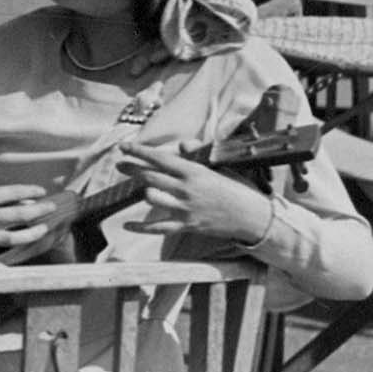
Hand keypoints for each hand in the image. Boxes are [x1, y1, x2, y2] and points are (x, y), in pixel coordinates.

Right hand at [0, 187, 60, 266]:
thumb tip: (21, 201)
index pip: (13, 192)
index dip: (31, 190)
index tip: (43, 191)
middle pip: (19, 213)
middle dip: (39, 210)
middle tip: (51, 207)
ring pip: (13, 237)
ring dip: (31, 233)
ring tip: (42, 228)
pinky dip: (6, 266)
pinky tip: (21, 268)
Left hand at [113, 146, 276, 251]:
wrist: (252, 216)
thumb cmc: (236, 189)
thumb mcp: (219, 167)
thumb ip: (196, 155)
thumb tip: (181, 144)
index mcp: (194, 171)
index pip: (160, 158)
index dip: (139, 152)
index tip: (123, 147)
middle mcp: (187, 189)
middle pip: (150, 177)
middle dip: (132, 169)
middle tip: (120, 166)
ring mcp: (186, 209)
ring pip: (152, 199)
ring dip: (143, 194)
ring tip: (135, 190)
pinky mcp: (187, 226)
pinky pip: (159, 228)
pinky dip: (141, 228)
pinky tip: (126, 225)